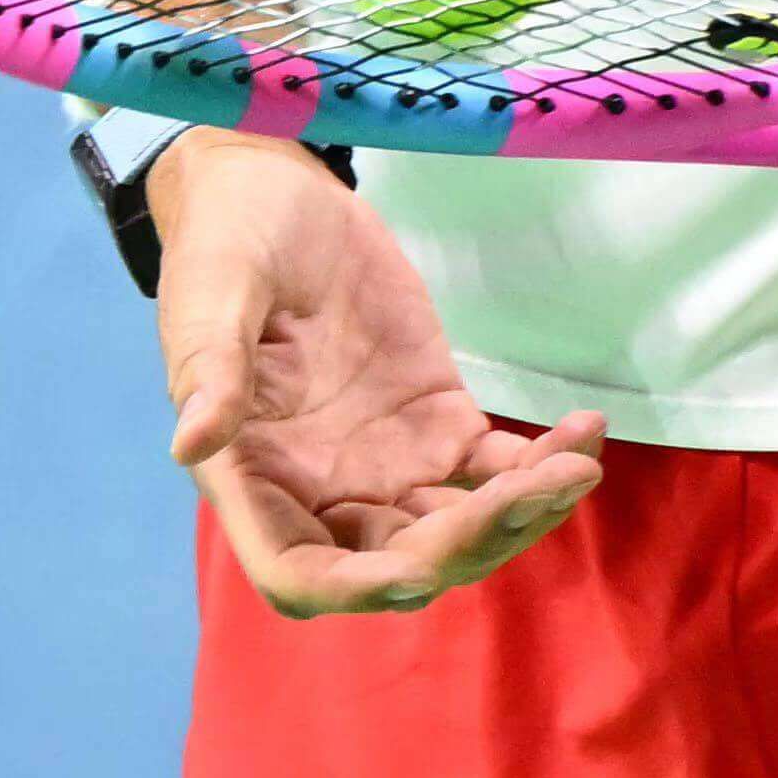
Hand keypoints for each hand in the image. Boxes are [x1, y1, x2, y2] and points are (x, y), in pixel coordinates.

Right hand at [148, 131, 606, 619]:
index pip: (301, 574)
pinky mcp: (438, 421)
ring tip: (577, 463)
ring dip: (522, 512)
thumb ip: (210, 371)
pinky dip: (542, 464)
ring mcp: (388, 463)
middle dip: (471, 541)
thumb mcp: (211, 293)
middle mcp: (323, 490)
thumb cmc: (227, 240)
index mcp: (255, 479)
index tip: (420, 568)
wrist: (279, 190)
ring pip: (460, 527)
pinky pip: (496, 468)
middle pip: (402, 561)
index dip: (358, 587)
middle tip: (538, 488)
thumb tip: (191, 446)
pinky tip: (586, 429)